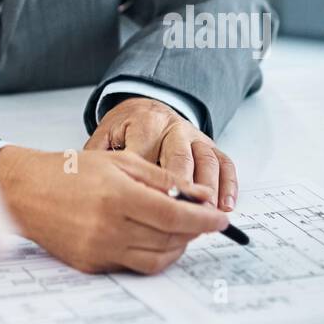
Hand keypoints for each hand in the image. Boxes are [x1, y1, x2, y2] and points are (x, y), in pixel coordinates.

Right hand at [0, 144, 228, 274]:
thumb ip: (162, 179)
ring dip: (177, 246)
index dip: (203, 219)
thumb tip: (201, 196)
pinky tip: (155, 238)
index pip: (175, 214)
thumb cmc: (69, 170)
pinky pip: (134, 265)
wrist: (24, 191)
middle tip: (203, 220)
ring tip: (180, 229)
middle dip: (194, 231)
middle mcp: (109, 227)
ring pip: (157, 258)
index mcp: (117, 195)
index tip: (220, 219)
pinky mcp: (91, 265)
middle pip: (169, 238)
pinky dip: (153, 254)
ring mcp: (99, 250)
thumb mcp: (119, 161)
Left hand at [85, 96, 237, 210]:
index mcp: (144, 123)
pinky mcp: (210, 145)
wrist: (146, 108)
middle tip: (182, 215)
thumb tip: (94, 188)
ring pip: (206, 160)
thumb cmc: (124, 131)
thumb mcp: (106, 138)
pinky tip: (226, 204)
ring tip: (208, 214)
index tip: (146, 206)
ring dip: (209, 188)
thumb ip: (101, 159)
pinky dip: (229, 184)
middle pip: (179, 157)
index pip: (146, 153)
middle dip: (182, 187)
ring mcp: (194, 135)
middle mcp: (173, 126)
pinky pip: (224, 162)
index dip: (147, 182)